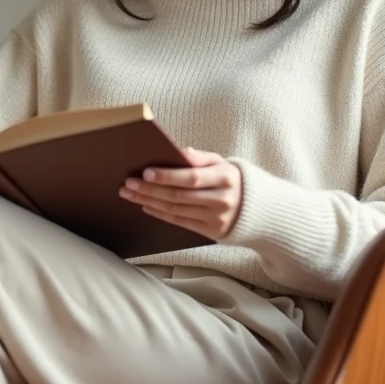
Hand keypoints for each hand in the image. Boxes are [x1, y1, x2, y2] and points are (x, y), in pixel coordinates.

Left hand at [119, 147, 242, 239]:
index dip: (168, 176)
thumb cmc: (230, 180)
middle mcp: (222, 199)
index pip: (192, 177)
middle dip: (150, 189)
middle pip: (180, 195)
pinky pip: (180, 222)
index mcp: (226, 178)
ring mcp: (217, 218)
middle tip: (129, 183)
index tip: (146, 172)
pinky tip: (146, 205)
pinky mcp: (211, 231)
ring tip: (131, 193)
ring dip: (149, 201)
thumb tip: (179, 152)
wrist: (255, 209)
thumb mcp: (221, 163)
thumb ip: (200, 158)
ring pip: (176, 210)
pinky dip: (160, 213)